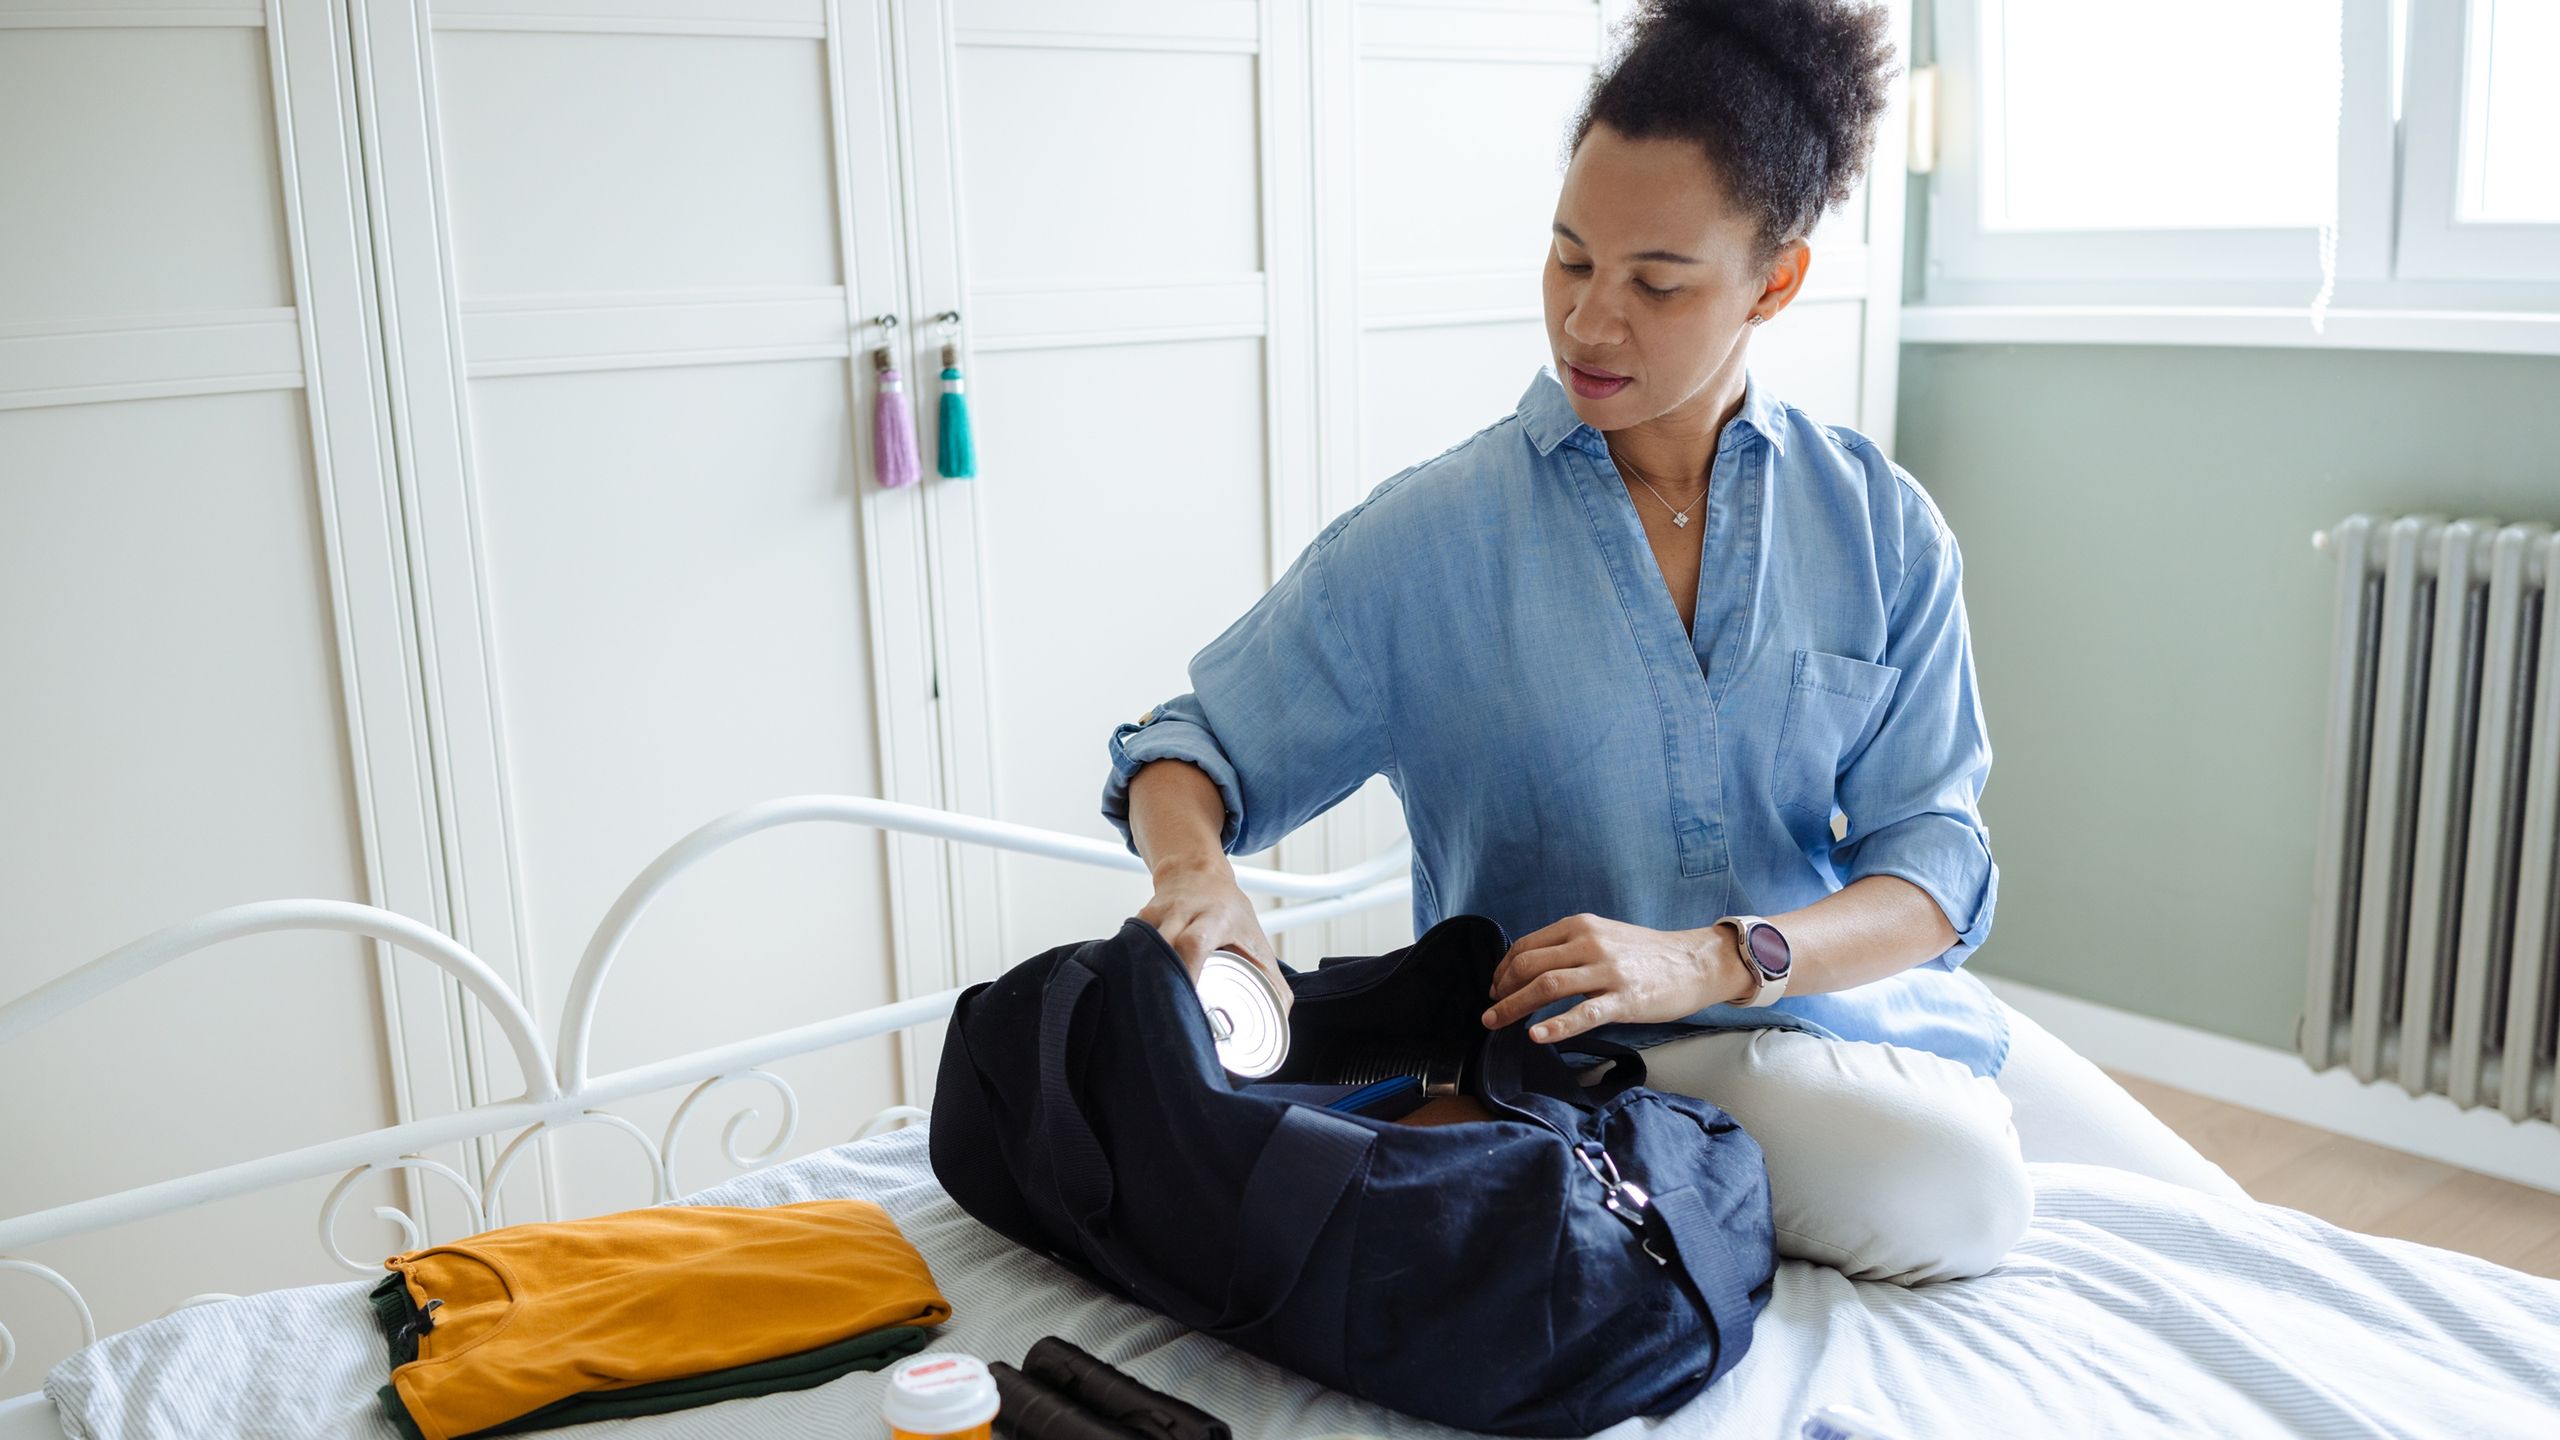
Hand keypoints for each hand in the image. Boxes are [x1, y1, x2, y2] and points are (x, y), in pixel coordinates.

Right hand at [1137, 856, 1290, 1018]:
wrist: (1197, 875)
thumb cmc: (1229, 914)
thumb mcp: (1257, 942)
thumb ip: (1273, 984)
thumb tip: (1278, 1025)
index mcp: (1215, 918)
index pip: (1194, 944)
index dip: (1187, 972)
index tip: (1189, 1002)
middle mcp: (1182, 913)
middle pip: (1163, 948)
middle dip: (1162, 984)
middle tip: (1167, 1021)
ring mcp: (1157, 915)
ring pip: (1142, 948)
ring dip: (1145, 980)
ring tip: (1152, 1012)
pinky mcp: (1139, 921)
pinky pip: (1130, 947)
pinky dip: (1134, 968)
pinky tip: (1138, 990)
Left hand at [1482, 913, 1746, 1044]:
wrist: (1694, 962)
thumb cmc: (1646, 954)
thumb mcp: (1604, 935)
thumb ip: (1570, 946)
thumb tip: (1531, 967)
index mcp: (1580, 926)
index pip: (1526, 946)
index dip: (1503, 969)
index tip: (1495, 988)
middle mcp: (1589, 943)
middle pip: (1529, 966)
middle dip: (1501, 990)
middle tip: (1489, 1011)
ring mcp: (1607, 971)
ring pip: (1547, 986)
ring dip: (1513, 1006)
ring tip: (1495, 1024)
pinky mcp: (1624, 999)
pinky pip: (1583, 1013)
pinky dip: (1556, 1025)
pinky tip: (1536, 1036)